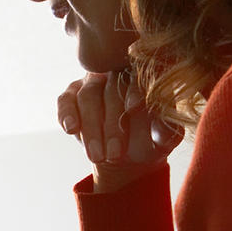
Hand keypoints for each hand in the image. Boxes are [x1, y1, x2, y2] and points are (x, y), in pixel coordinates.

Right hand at [58, 71, 184, 192]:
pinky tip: (71, 129)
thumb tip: (163, 123)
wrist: (126, 155)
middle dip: (111, 125)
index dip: (134, 91)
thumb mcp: (163, 140)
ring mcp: (92, 83)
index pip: (138, 78)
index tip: (132, 110)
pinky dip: (66, 114)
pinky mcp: (71, 95)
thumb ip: (166, 130)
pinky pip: (65, 101)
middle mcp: (115, 74)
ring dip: (91, 128)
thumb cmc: (150, 140)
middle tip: (115, 154)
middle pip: (111, 91)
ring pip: (87, 97)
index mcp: (143, 78)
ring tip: (98, 156)